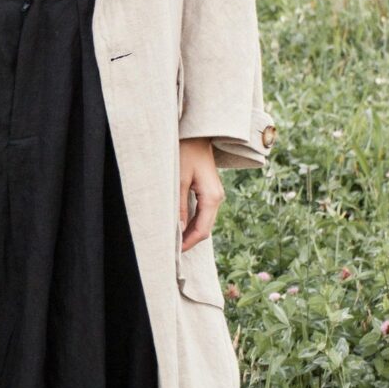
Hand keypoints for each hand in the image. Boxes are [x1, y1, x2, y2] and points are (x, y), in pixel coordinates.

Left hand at [178, 136, 222, 250]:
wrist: (197, 134)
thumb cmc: (185, 152)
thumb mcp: (178, 180)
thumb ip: (178, 206)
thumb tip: (177, 230)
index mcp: (212, 197)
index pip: (202, 230)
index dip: (188, 243)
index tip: (174, 253)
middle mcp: (217, 198)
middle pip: (205, 228)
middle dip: (189, 240)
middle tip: (171, 250)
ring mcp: (215, 195)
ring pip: (204, 221)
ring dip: (190, 232)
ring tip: (173, 241)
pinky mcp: (210, 191)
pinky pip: (203, 213)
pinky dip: (192, 222)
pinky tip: (180, 226)